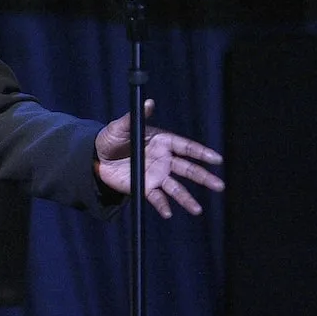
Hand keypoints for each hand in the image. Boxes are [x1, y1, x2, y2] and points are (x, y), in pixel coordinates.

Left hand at [94, 99, 223, 217]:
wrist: (97, 158)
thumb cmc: (112, 138)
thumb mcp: (120, 127)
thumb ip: (135, 117)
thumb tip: (148, 102)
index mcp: (163, 142)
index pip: (186, 147)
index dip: (202, 153)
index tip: (217, 159)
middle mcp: (164, 159)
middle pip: (188, 169)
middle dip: (203, 177)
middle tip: (219, 186)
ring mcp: (157, 175)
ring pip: (176, 188)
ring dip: (187, 199)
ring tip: (197, 210)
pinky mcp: (145, 187)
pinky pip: (157, 198)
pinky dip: (163, 205)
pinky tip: (167, 213)